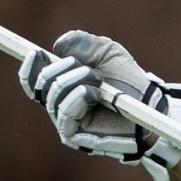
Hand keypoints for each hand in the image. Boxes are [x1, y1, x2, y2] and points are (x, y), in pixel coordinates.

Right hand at [19, 30, 180, 180]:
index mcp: (62, 88)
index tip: (36, 51)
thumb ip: (82, 43)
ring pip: (53, 95)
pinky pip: (64, 112)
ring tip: (99, 80)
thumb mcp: (106, 52)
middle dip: (62, 68)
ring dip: (76, 80)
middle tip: (90, 69)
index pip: (33, 80)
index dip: (30, 66)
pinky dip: (80, 96)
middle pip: (41, 84)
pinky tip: (97, 94)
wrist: (150, 105)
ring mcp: (66, 123)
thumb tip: (58, 46)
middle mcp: (59, 106)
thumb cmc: (128, 81)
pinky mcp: (75, 137)